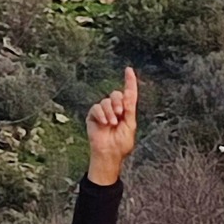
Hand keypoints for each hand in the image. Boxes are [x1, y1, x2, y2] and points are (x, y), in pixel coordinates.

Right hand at [86, 68, 138, 186]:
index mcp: (126, 111)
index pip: (128, 93)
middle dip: (118, 101)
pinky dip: (101, 114)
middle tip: (120, 113)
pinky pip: (96, 108)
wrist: (109, 153)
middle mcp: (114, 109)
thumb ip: (130, 107)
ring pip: (106, 101)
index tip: (129, 70)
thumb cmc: (121, 143)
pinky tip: (104, 122)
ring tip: (112, 123)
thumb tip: (128, 92)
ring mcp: (103, 113)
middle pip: (116, 94)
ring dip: (110, 111)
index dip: (129, 81)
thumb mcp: (130, 124)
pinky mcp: (93, 117)